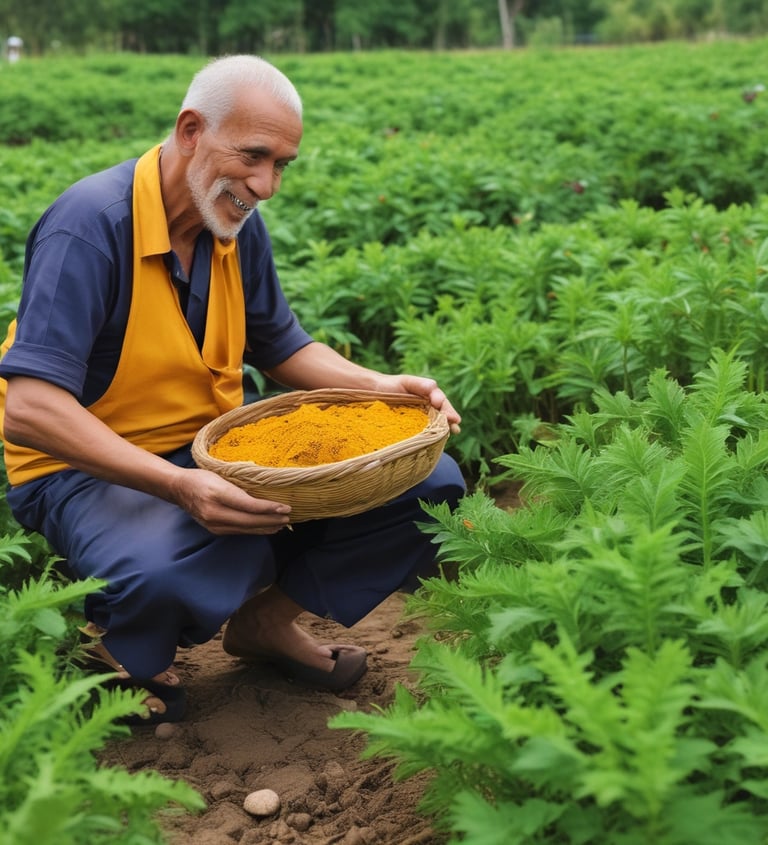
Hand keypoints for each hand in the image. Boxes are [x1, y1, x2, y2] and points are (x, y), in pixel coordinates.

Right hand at [170, 468, 291, 534]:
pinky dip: (254, 529)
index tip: (285, 508)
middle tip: (288, 517)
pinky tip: (265, 527)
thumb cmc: (201, 478)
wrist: (179, 489)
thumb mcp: (220, 475)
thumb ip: (239, 487)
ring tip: (282, 524)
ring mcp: (213, 524)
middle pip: (249, 520)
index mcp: (217, 494)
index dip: (269, 508)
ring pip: (246, 529)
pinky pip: (239, 531)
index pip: (249, 505)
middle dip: (271, 520)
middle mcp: (214, 512)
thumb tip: (263, 496)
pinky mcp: (214, 530)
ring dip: (266, 527)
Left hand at [378, 374, 461, 434]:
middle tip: (455, 429)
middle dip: (449, 422)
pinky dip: (429, 439)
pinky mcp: (411, 430)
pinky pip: (422, 434)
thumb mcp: (407, 382)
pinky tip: (433, 443)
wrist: (374, 393)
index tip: (452, 418)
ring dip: (442, 431)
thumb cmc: (391, 386)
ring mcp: (420, 421)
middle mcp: (428, 410)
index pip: (442, 403)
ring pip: (434, 426)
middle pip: (442, 416)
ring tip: (450, 435)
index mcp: (430, 398)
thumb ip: (421, 384)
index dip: (448, 410)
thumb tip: (434, 387)